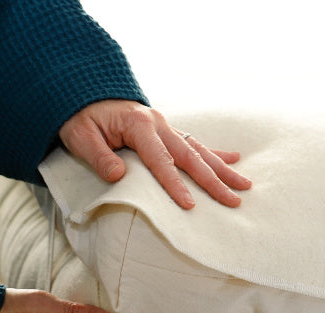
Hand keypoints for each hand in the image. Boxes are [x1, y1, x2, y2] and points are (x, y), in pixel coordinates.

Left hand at [59, 99, 251, 208]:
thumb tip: (117, 176)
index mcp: (139, 125)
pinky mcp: (166, 130)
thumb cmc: (79, 117)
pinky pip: (193, 143)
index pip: (161, 160)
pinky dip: (214, 153)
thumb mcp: (80, 136)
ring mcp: (165, 126)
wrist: (81, 94)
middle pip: (190, 157)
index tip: (190, 205)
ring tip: (244, 184)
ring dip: (222, 169)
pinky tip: (234, 159)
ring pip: (198, 150)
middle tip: (233, 200)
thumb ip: (98, 156)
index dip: (175, 184)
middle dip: (213, 181)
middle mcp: (158, 124)